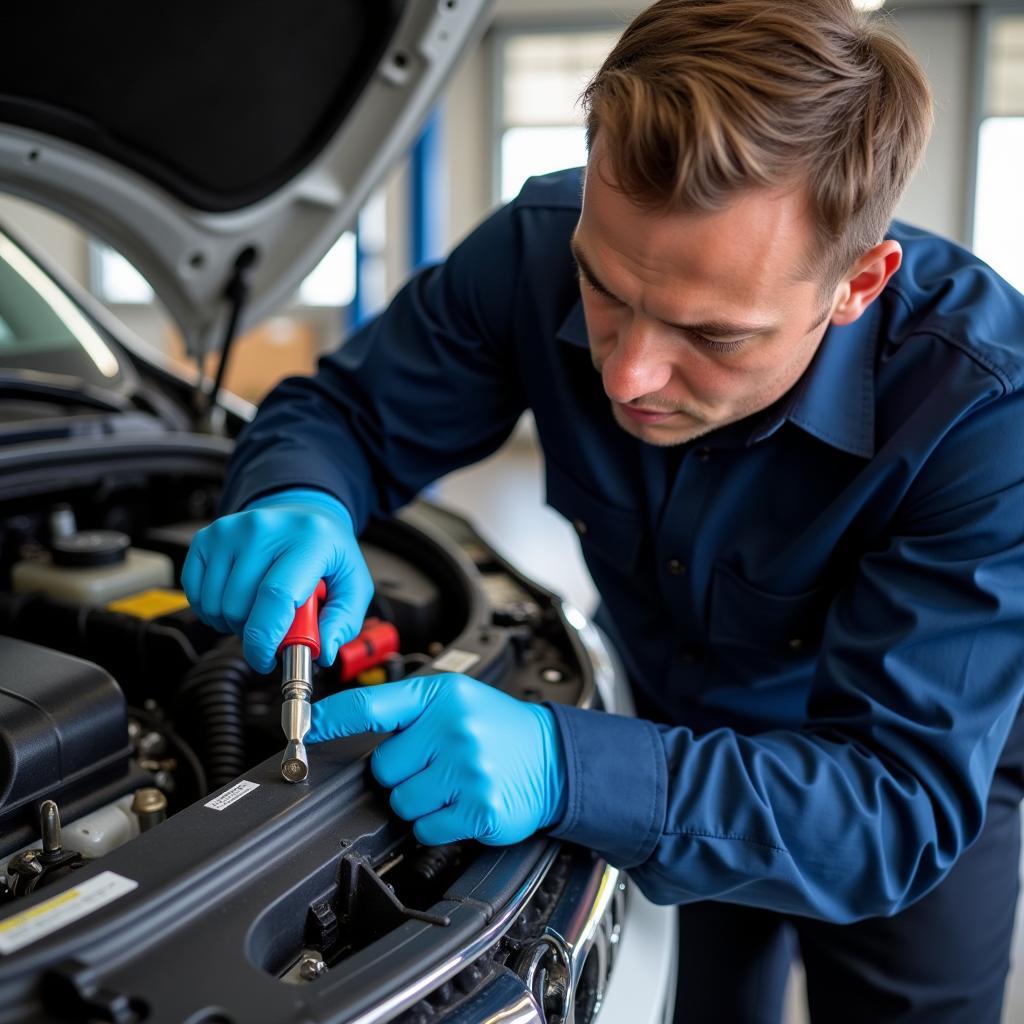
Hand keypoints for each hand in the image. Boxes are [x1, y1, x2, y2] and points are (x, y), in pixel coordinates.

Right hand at [181, 488, 373, 672]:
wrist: (303, 515)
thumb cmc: (327, 553)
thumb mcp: (353, 585)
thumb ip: (343, 622)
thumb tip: (323, 652)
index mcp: (308, 539)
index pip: (275, 595)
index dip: (265, 639)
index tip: (266, 660)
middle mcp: (265, 528)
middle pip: (240, 606)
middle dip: (253, 634)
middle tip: (274, 625)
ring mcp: (231, 530)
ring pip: (215, 605)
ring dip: (232, 623)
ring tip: (258, 611)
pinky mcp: (207, 536)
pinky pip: (196, 593)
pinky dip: (211, 610)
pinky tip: (236, 600)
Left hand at [307, 674, 567, 845]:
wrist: (553, 756)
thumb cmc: (498, 728)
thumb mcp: (455, 700)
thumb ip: (406, 711)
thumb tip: (344, 724)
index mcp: (441, 696)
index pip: (373, 704)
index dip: (333, 717)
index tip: (307, 728)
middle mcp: (454, 728)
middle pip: (384, 769)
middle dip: (403, 773)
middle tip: (436, 764)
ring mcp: (467, 769)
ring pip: (402, 803)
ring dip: (420, 801)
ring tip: (452, 783)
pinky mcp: (479, 808)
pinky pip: (426, 829)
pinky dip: (439, 824)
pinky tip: (462, 803)